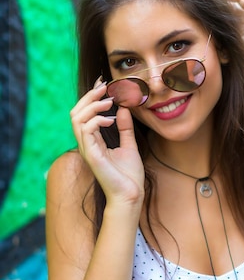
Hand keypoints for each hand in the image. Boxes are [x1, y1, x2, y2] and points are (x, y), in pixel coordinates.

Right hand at [70, 79, 144, 207]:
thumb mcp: (129, 146)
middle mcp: (87, 144)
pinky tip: (111, 119)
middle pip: (76, 113)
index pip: (85, 114)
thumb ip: (125, 128)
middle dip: (89, 96)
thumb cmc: (129, 176)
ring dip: (93, 106)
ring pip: (77, 119)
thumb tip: (123, 109)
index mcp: (94, 142)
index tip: (104, 84)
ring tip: (110, 102)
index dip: (91, 97)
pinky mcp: (92, 155)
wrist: (131, 195)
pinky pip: (86, 130)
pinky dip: (97, 120)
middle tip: (105, 87)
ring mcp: (87, 149)